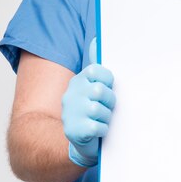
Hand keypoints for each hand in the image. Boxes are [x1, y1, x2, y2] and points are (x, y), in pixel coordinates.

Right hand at [62, 38, 115, 166]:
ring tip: (101, 120)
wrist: (75, 141)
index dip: (108, 81)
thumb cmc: (90, 111)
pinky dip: (103, 130)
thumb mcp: (91, 87)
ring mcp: (70, 112)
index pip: (97, 71)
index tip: (107, 88)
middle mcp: (71, 94)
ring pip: (100, 110)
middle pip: (100, 91)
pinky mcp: (74, 130)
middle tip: (107, 108)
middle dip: (109, 102)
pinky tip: (97, 131)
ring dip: (106, 118)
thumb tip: (96, 39)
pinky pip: (99, 127)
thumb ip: (97, 67)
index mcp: (78, 81)